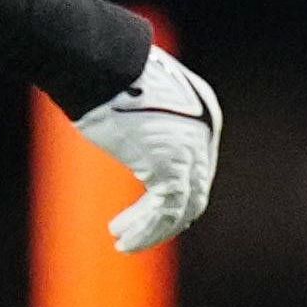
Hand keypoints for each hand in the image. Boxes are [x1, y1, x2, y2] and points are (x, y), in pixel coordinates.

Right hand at [73, 46, 222, 251]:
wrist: (101, 63)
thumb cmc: (106, 73)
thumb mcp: (138, 96)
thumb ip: (146, 121)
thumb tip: (128, 131)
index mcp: (203, 115)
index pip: (195, 167)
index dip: (170, 193)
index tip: (143, 209)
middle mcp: (204, 135)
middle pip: (193, 191)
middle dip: (162, 216)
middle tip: (132, 231)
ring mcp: (192, 152)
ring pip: (182, 208)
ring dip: (152, 230)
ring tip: (124, 243)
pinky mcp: (172, 168)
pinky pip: (166, 212)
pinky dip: (147, 231)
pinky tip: (125, 240)